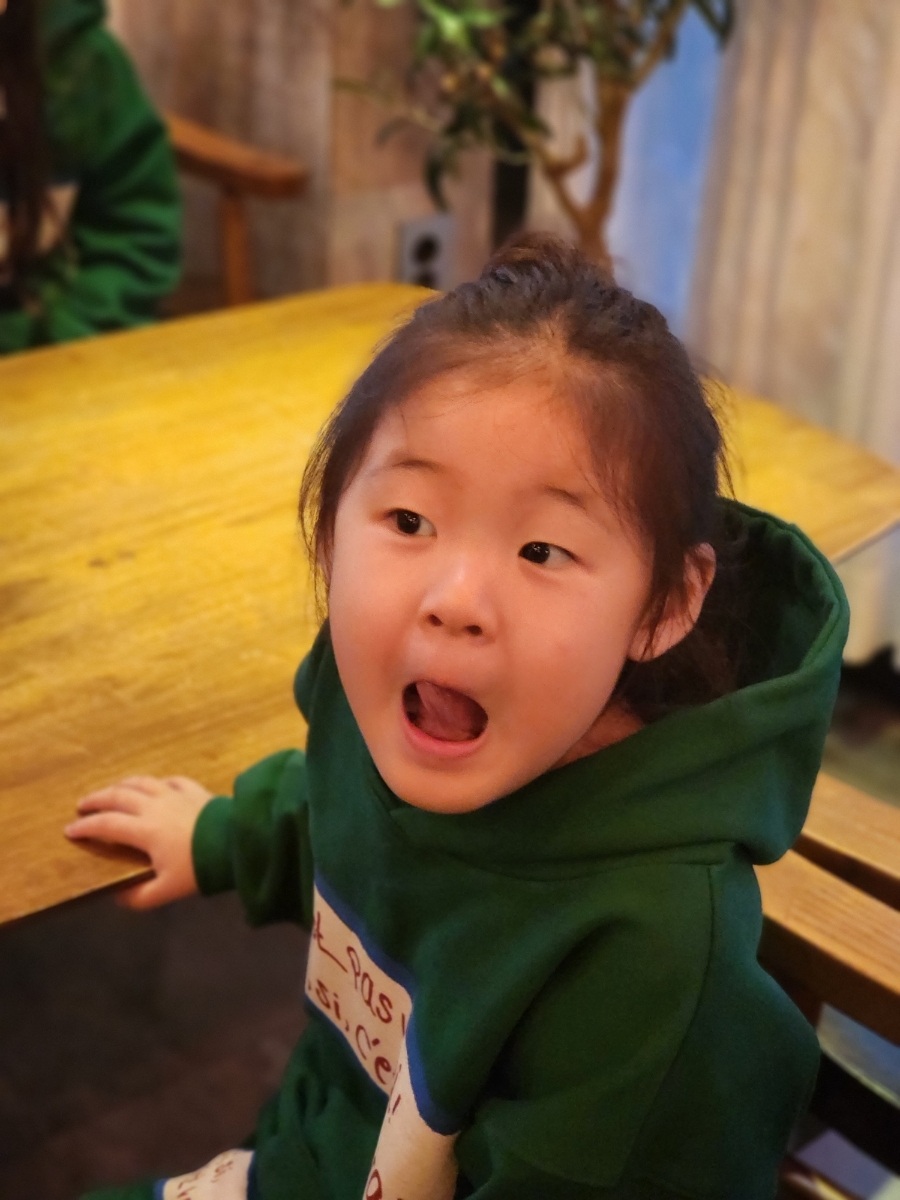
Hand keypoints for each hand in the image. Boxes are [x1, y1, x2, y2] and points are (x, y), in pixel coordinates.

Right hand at [65, 775, 212, 909]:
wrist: (236, 843)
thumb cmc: (200, 866)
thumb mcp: (167, 890)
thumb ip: (140, 896)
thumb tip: (118, 898)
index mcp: (144, 830)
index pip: (107, 824)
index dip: (86, 827)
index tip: (70, 830)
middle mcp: (154, 806)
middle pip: (118, 796)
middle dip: (96, 799)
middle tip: (82, 804)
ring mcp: (175, 794)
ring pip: (142, 782)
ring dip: (122, 785)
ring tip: (112, 790)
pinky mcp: (193, 789)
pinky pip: (171, 780)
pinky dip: (158, 782)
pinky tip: (157, 786)